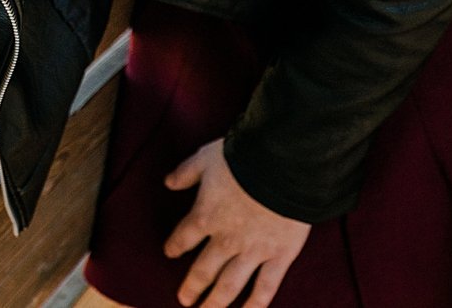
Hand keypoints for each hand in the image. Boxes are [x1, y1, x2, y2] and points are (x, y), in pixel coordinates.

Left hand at [161, 140, 309, 306]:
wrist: (282, 166)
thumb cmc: (242, 158)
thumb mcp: (205, 158)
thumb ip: (186, 172)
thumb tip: (168, 182)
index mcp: (205, 215)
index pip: (183, 237)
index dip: (175, 246)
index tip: (169, 252)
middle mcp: (226, 239)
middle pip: (204, 270)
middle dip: (192, 286)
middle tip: (183, 300)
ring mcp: (253, 251)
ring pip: (230, 285)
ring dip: (216, 303)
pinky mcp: (279, 256)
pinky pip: (266, 286)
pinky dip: (256, 304)